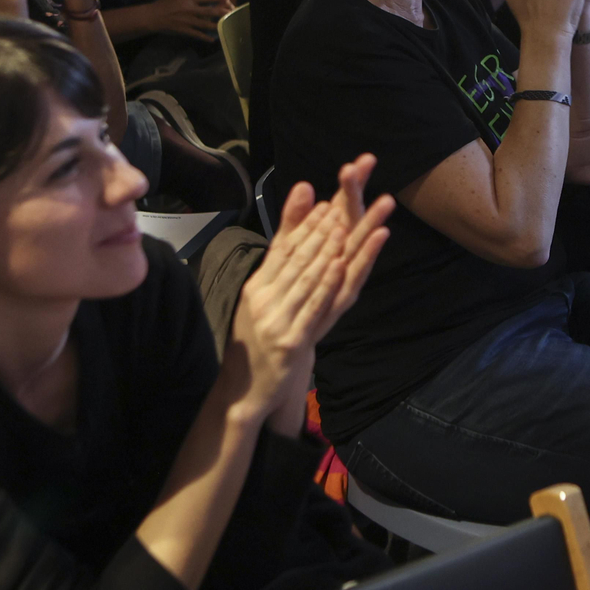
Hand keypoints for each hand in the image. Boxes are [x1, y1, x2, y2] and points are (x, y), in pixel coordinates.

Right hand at [149, 0, 233, 40]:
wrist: (152, 17)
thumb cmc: (162, 5)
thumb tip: (198, 0)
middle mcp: (190, 9)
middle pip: (210, 10)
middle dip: (222, 12)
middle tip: (231, 12)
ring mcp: (188, 20)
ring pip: (206, 24)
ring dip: (217, 25)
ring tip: (225, 25)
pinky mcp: (184, 30)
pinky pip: (198, 34)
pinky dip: (206, 37)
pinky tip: (213, 39)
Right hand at [228, 154, 393, 433]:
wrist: (244, 389)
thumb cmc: (259, 339)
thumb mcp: (263, 299)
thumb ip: (278, 265)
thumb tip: (286, 245)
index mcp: (258, 285)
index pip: (283, 248)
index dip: (305, 223)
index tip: (326, 200)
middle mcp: (264, 299)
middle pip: (297, 258)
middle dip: (323, 228)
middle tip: (344, 201)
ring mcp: (276, 320)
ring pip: (306, 278)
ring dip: (327, 249)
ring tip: (345, 224)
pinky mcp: (291, 341)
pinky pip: (311, 307)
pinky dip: (325, 284)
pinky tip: (339, 264)